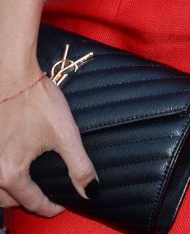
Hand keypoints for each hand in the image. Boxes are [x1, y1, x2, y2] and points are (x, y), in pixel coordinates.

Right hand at [0, 71, 96, 214]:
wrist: (12, 74)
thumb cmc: (36, 100)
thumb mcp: (65, 133)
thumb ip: (79, 165)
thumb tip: (90, 190)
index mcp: (11, 173)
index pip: (33, 203)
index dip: (53, 206)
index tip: (66, 202)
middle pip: (10, 201)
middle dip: (30, 202)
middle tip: (49, 194)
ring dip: (14, 192)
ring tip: (33, 184)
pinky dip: (5, 177)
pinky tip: (18, 166)